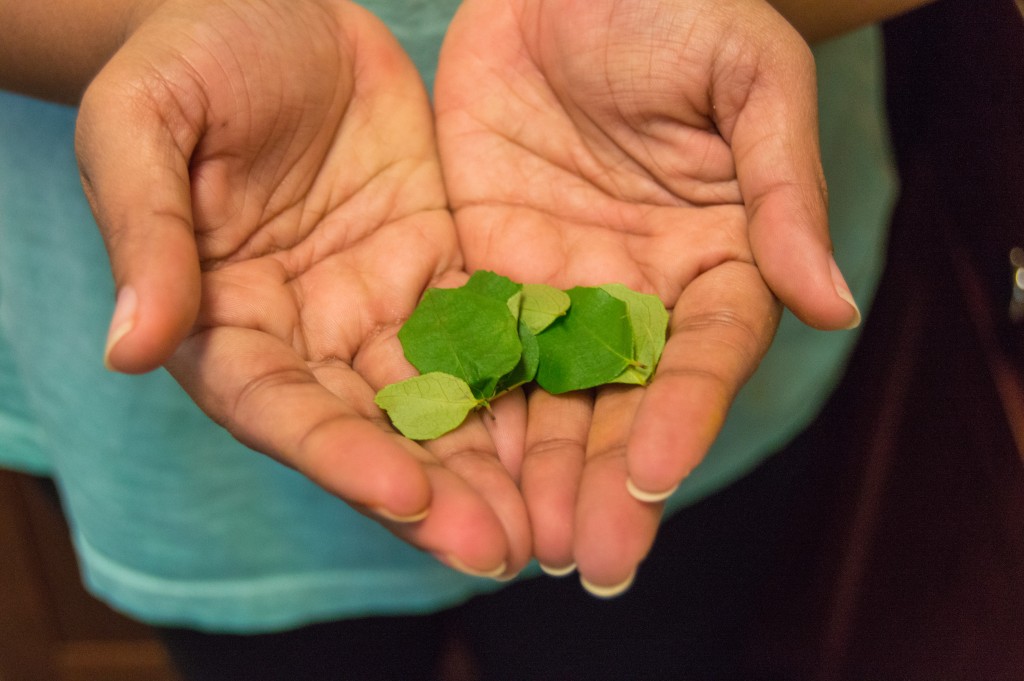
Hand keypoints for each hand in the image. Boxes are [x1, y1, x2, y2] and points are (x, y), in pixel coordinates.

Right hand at [75, 0, 529, 576]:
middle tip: (501, 548)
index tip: (405, 493)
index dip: (338, 455)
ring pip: (441, 399)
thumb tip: (131, 350)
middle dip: (435, 491)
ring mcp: (379, 304)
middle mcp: (309, 333)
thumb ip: (147, 232)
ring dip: (492, 461)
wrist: (274, 4)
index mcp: (225, 318)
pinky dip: (529, 380)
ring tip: (550, 517)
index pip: (281, 407)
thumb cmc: (194, 53)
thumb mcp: (149, 123)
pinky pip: (490, 332)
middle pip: (372, 429)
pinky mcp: (441, 268)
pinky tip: (579, 420)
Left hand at [435, 0, 858, 589]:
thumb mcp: (749, 80)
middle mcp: (637, 294)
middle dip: (605, 478)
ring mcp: (558, 289)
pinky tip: (445, 462)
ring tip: (516, 542)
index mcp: (714, 261)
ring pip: (546, 394)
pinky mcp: (485, 268)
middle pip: (624, 401)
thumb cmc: (676, 7)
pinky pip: (473, 345)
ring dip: (534, 471)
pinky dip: (463, 405)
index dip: (683, 412)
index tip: (652, 472)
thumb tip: (832, 305)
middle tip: (587, 555)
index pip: (704, 355)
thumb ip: (782, 191)